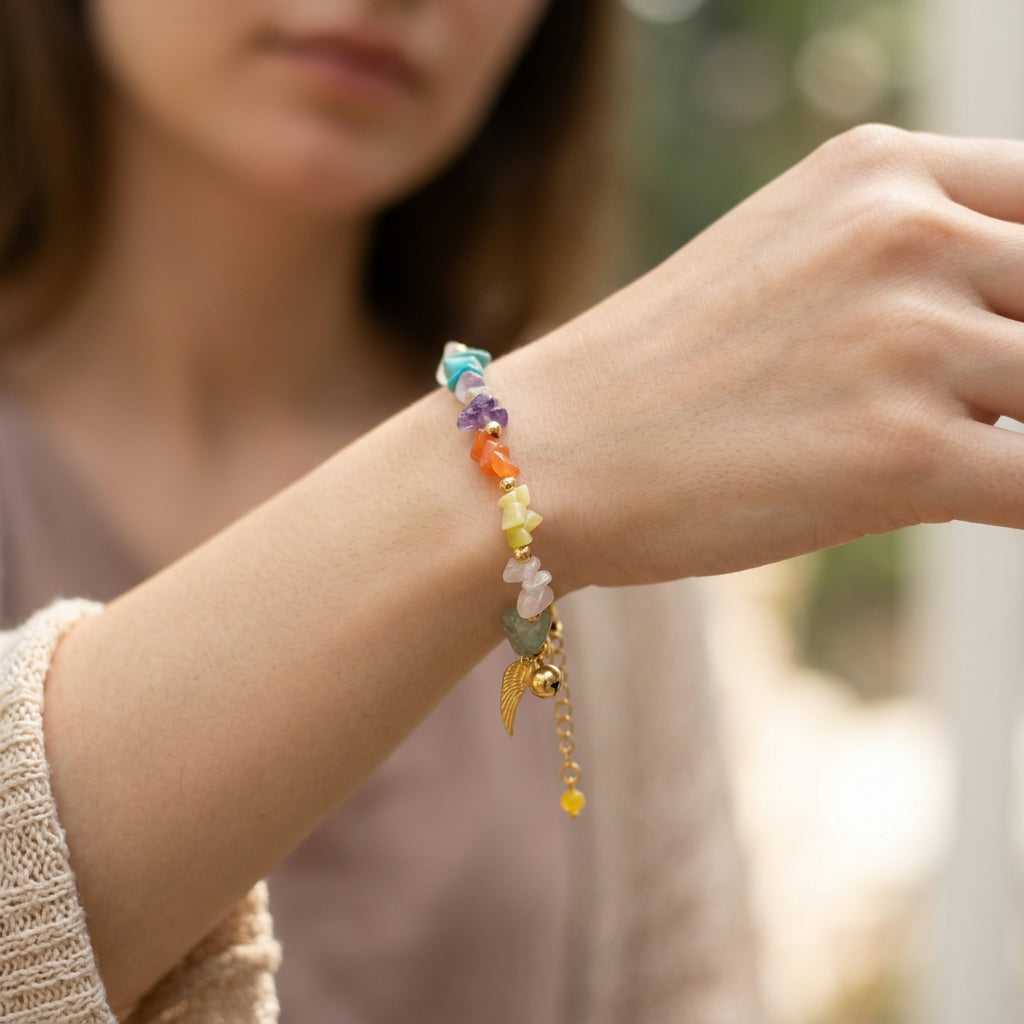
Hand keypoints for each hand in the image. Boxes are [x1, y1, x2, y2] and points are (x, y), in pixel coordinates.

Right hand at [489, 125, 1023, 587]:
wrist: (549, 454)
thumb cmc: (652, 377)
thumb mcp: (780, 263)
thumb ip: (900, 264)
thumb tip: (999, 328)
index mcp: (879, 171)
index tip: (1001, 339)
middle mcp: (906, 233)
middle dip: (1019, 369)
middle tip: (970, 409)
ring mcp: (908, 341)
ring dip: (1008, 433)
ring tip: (924, 458)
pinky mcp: (904, 455)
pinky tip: (967, 504)